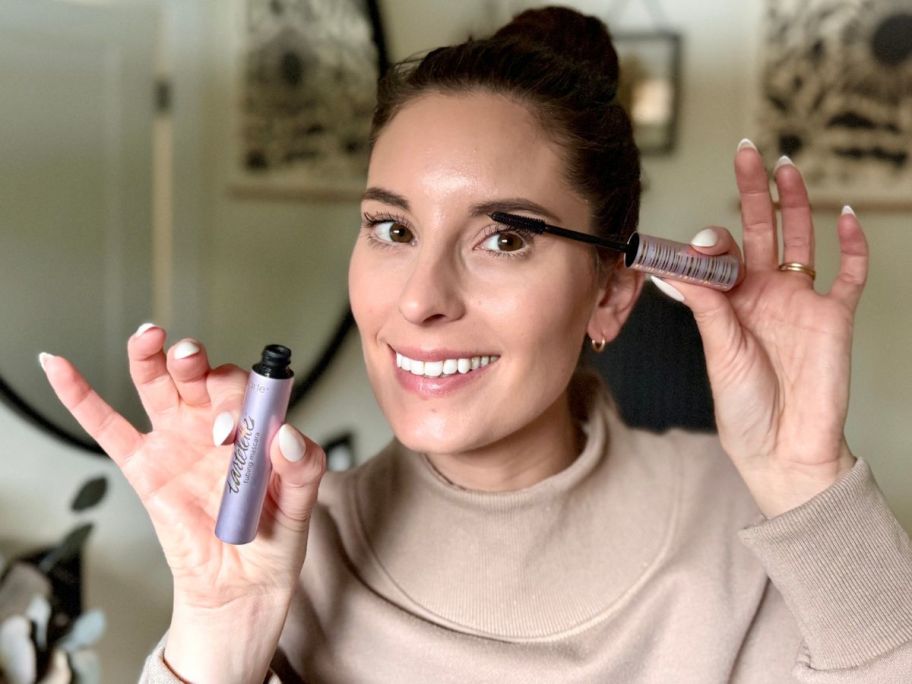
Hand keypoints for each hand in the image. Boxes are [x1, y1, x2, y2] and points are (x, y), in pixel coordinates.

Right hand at [40, 327, 325, 679]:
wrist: (240, 587)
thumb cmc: (272, 541)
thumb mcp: (300, 507)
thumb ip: (303, 469)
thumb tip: (287, 437)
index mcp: (254, 427)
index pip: (247, 389)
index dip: (240, 394)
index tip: (237, 420)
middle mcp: (215, 425)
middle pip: (201, 376)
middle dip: (195, 362)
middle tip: (194, 364)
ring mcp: (178, 441)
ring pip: (159, 386)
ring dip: (152, 357)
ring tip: (151, 338)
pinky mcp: (145, 467)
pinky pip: (108, 428)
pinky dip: (81, 398)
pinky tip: (61, 369)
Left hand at [659, 141, 866, 517]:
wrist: (784, 449)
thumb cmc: (744, 408)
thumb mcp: (719, 351)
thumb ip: (707, 304)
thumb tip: (677, 264)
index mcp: (729, 302)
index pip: (720, 253)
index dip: (708, 241)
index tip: (696, 243)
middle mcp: (764, 294)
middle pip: (759, 230)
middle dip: (753, 192)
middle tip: (746, 152)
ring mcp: (801, 301)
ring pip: (801, 239)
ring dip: (795, 203)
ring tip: (785, 166)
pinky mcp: (835, 316)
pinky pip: (850, 272)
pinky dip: (852, 244)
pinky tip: (845, 214)